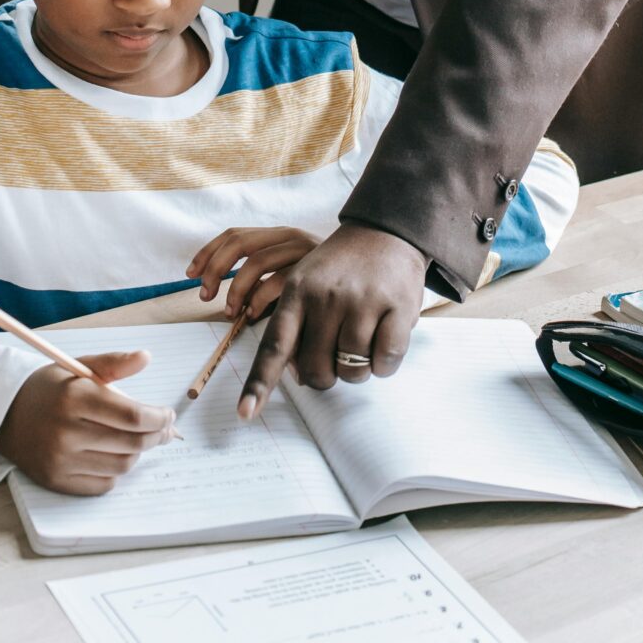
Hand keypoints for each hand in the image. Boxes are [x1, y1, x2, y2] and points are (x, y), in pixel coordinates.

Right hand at [0, 351, 176, 495]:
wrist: (6, 416)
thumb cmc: (50, 389)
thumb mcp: (79, 366)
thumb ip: (114, 363)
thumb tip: (146, 357)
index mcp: (75, 398)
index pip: (131, 415)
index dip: (158, 417)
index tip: (169, 414)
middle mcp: (66, 433)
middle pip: (131, 443)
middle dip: (157, 435)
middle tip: (165, 428)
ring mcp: (61, 461)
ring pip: (121, 465)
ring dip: (138, 452)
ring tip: (141, 438)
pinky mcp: (57, 481)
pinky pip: (103, 484)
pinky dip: (116, 470)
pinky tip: (116, 454)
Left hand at [187, 226, 320, 320]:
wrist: (378, 262)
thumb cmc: (331, 279)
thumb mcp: (293, 274)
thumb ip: (266, 282)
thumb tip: (229, 306)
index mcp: (280, 234)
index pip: (235, 234)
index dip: (208, 252)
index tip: (190, 273)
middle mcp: (290, 236)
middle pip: (240, 242)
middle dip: (215, 268)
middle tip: (204, 295)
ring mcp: (304, 251)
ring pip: (257, 261)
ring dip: (235, 289)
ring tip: (230, 312)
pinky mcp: (316, 269)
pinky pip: (279, 281)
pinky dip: (259, 299)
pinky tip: (254, 316)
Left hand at [237, 223, 425, 419]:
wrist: (385, 229)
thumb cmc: (342, 268)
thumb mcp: (306, 282)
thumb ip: (295, 325)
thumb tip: (296, 373)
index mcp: (296, 292)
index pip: (274, 346)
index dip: (259, 384)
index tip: (245, 413)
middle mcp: (325, 297)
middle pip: (317, 372)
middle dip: (327, 374)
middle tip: (338, 350)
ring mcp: (361, 302)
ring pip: (352, 372)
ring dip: (358, 368)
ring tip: (364, 336)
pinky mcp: (396, 307)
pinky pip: (385, 363)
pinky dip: (384, 362)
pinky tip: (385, 335)